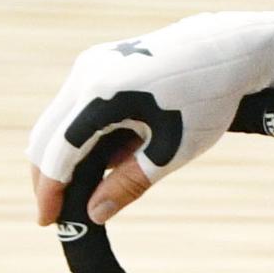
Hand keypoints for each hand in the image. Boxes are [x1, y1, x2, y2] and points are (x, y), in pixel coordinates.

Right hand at [25, 12, 273, 226]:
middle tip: (52, 214)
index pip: (60, 151)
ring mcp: (89, 65)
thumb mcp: (173, 150)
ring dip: (58, 157)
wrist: (227, 50)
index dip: (50, 190)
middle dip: (46, 176)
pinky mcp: (98, 64)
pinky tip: (86, 166)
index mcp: (102, 95)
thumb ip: (130, 182)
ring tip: (67, 195)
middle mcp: (86, 75)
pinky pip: (74, 108)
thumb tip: (94, 214)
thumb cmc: (207, 101)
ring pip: (56, 121)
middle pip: (47, 136)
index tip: (48, 222)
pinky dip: (74, 138)